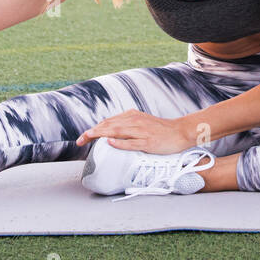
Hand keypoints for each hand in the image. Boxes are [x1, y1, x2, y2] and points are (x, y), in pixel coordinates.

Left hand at [76, 110, 193, 154]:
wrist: (180, 131)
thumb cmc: (160, 130)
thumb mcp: (141, 123)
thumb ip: (127, 126)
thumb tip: (110, 133)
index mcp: (132, 116)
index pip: (108, 122)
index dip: (93, 129)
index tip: (83, 138)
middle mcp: (135, 121)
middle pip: (109, 125)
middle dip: (92, 132)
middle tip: (79, 141)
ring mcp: (141, 132)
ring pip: (117, 131)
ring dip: (101, 134)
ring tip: (88, 138)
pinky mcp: (148, 142)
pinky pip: (132, 142)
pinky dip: (120, 142)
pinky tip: (110, 142)